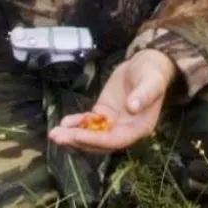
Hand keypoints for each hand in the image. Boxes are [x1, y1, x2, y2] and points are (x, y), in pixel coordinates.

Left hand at [47, 50, 178, 154]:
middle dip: (78, 141)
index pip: (115, 140)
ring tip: (54, 134)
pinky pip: (88, 122)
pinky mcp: (103, 113)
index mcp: (139, 128)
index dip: (96, 140)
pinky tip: (63, 122)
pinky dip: (75, 123)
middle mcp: (125, 130)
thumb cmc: (153, 74)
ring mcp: (113, 123)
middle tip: (58, 138)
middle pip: (99, 142)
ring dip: (72, 136)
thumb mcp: (151, 82)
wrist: (146, 65)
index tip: (77, 136)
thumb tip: (133, 107)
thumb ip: (143, 96)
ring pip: (91, 134)